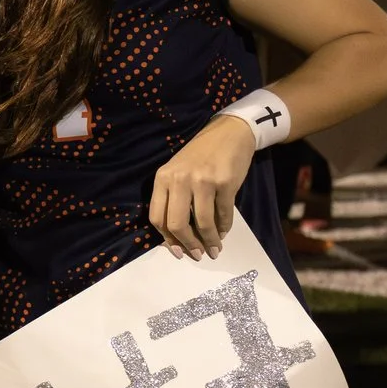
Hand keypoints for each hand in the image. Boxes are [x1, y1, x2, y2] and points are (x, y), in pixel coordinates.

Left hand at [150, 114, 254, 258]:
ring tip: (214, 249)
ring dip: (209, 240)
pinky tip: (224, 233)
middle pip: (176, 223)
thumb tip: (178, 236)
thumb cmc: (201, 156)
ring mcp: (202, 180)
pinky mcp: (225, 183)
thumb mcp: (178, 171)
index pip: (157, 217)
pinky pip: (223, 214)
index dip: (167, 239)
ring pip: (202, 222)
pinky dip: (224, 228)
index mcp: (163, 178)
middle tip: (197, 254)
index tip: (177, 251)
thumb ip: (173, 198)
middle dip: (187, 244)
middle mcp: (179, 179)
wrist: (229, 133)